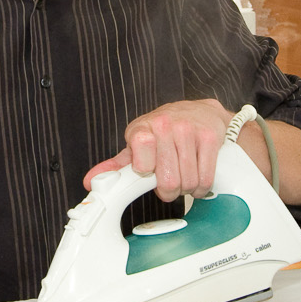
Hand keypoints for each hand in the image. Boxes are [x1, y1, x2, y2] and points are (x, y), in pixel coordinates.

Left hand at [83, 98, 229, 202]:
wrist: (199, 111)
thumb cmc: (165, 130)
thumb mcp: (137, 144)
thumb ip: (117, 165)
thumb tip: (91, 181)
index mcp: (142, 129)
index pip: (140, 160)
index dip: (146, 173)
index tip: (148, 172)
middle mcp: (165, 126)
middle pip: (168, 181)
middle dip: (170, 190)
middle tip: (169, 180)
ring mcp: (189, 131)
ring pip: (188, 182)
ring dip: (186, 188)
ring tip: (183, 176)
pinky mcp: (210, 137)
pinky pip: (205, 178)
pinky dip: (201, 187)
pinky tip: (196, 177)